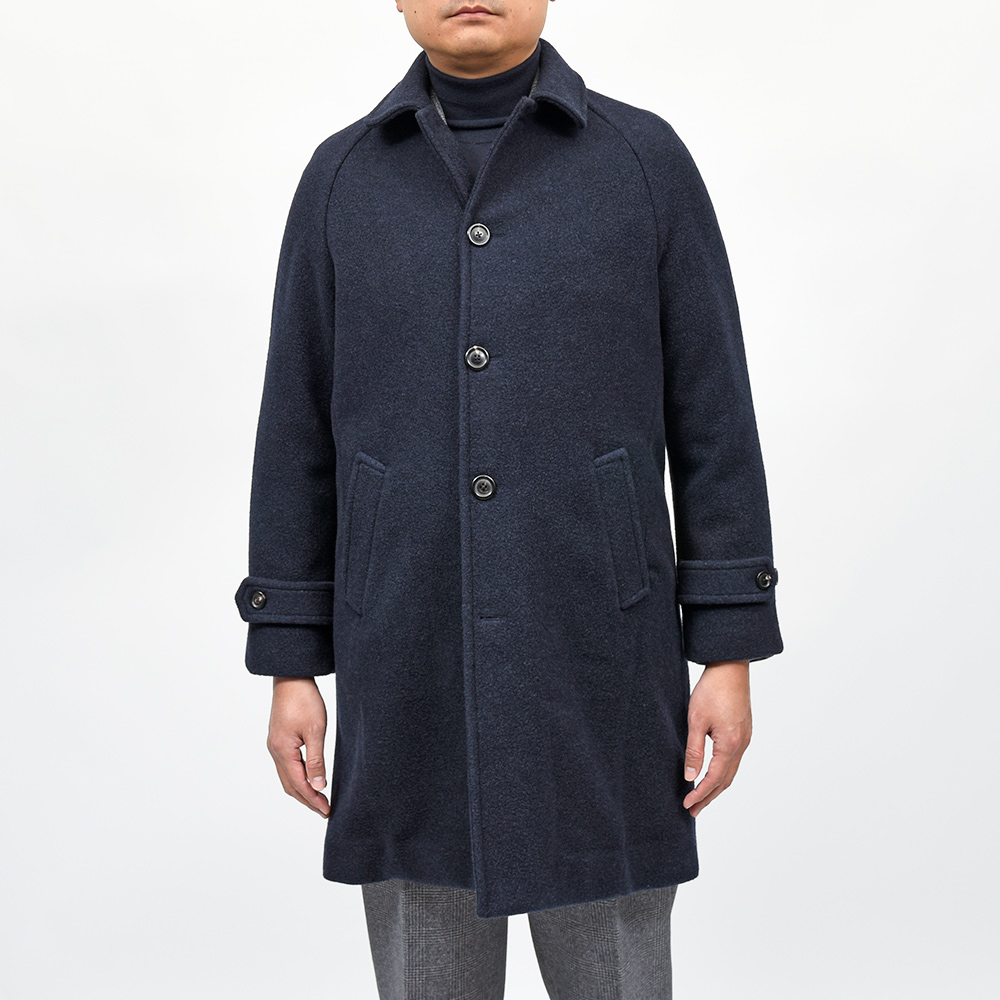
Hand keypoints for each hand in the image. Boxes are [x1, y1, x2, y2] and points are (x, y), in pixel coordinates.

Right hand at [267, 677, 329, 817]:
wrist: (291, 678)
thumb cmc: (304, 700)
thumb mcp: (316, 731)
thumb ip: (316, 760)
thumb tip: (319, 785)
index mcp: (283, 750)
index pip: (299, 784)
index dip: (313, 800)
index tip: (327, 810)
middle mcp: (275, 751)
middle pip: (290, 785)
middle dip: (307, 800)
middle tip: (324, 810)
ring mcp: (274, 745)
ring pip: (287, 776)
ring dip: (301, 790)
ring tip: (318, 799)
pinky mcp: (278, 739)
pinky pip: (286, 765)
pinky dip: (297, 777)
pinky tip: (308, 778)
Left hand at [682, 661, 751, 817]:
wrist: (730, 667)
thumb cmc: (712, 690)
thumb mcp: (695, 720)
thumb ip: (694, 750)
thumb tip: (690, 776)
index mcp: (730, 744)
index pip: (714, 778)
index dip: (700, 794)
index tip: (686, 804)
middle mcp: (742, 745)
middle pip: (726, 780)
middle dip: (709, 797)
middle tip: (693, 811)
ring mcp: (745, 738)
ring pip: (732, 771)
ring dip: (717, 786)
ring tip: (701, 797)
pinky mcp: (743, 731)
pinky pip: (734, 760)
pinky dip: (723, 773)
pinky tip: (713, 773)